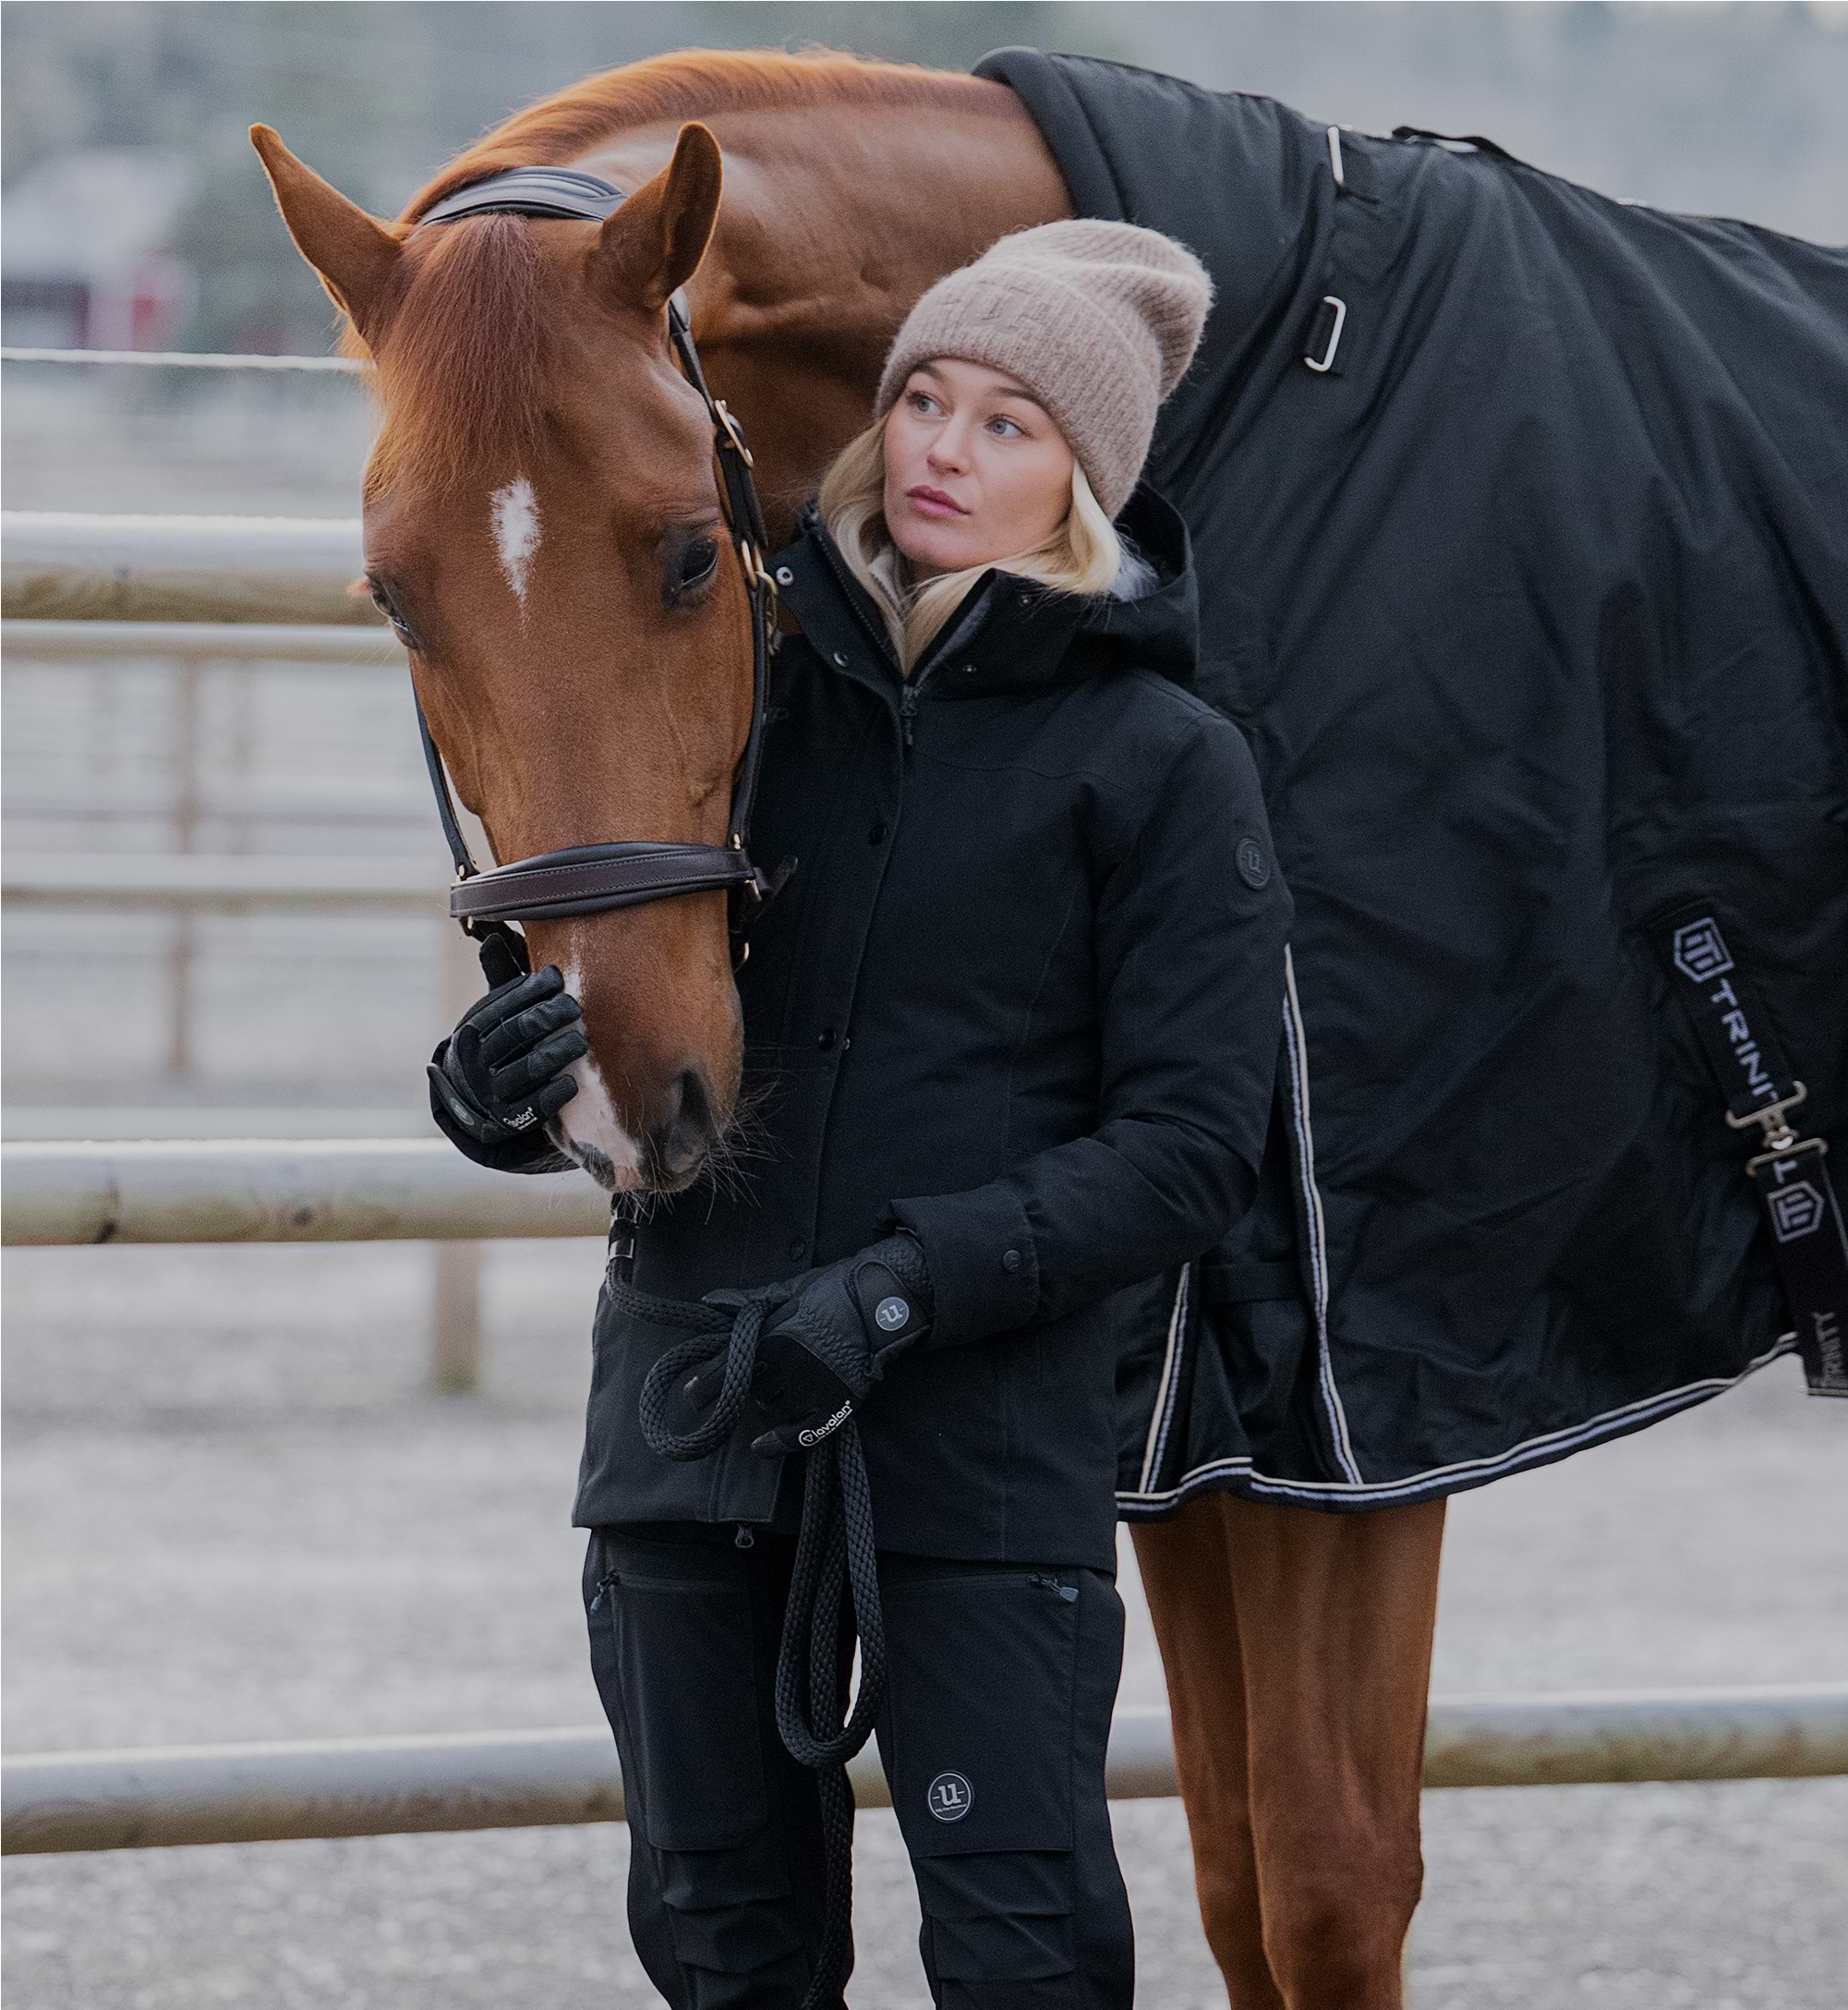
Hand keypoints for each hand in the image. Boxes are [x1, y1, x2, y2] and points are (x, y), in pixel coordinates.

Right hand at [427, 933, 586, 1152]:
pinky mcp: (508, 1120)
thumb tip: (492, 935)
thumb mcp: (495, 1014)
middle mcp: (476, 1061)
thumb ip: (500, 980)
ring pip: (524, 1070)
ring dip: (555, 1055)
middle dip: (546, 1017)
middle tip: (574, 1006)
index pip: (501, 1005)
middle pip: (515, 1034)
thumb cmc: (500, 1044)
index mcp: (473, 1030)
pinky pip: (532, 1107)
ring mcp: (491, 1093)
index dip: (530, 990)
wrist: (479, 1102)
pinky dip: (553, 1094)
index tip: (557, 977)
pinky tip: (574, 1084)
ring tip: (581, 1041)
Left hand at [698, 1232, 933, 1455]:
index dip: (706, 1384)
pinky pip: (802, 1434)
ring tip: (775, 1387)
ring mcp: (815, 1387)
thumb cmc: (833, 1290)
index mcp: (775, 1334)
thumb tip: (709, 1300)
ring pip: (773, 1409)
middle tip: (743, 1382)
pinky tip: (761, 1446)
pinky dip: (779, 1443)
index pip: (730, 1367)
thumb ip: (747, 1301)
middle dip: (743, 1387)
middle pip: (750, 1390)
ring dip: (766, 1402)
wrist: (883, 1300)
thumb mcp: (787, 1290)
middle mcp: (791, 1364)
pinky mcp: (838, 1403)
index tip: (691, 1395)